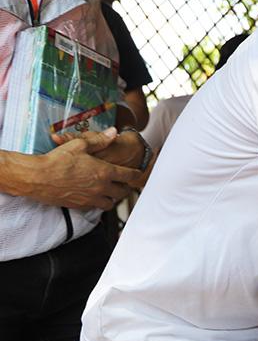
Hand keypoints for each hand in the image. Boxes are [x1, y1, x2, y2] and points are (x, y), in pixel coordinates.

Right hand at [12, 128, 141, 208]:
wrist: (37, 177)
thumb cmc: (57, 160)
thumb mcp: (80, 145)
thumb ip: (99, 140)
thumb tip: (113, 132)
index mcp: (105, 172)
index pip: (129, 175)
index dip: (136, 173)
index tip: (137, 172)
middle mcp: (100, 187)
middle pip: (122, 192)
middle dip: (125, 187)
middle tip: (123, 183)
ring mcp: (90, 198)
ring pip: (109, 204)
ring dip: (112, 198)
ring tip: (109, 191)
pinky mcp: (79, 206)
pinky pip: (94, 208)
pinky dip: (97, 203)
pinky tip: (93, 196)